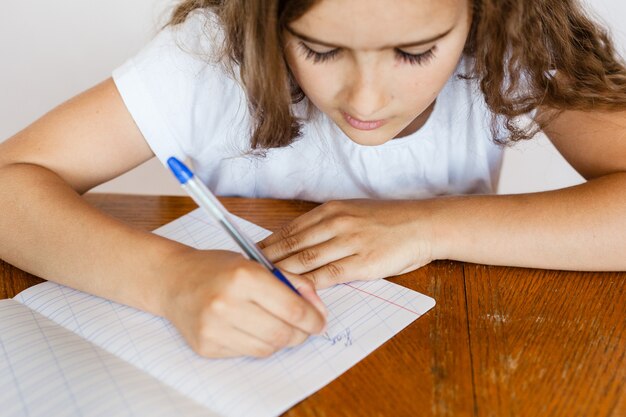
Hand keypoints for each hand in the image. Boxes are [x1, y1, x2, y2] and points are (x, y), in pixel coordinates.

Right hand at [160, 248, 326, 357]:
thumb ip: (291, 282)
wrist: (173, 280)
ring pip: (268, 348)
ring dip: (280, 339)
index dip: (314, 319)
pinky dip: (257, 343)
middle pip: (283, 333)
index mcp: (243, 276)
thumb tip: (318, 309)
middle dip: (301, 333)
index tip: (320, 321)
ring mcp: (213, 327)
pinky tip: (250, 327)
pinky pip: (247, 352)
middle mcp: (226, 302)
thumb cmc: (217, 268)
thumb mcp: (256, 263)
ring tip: (276, 324)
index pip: (293, 309)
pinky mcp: (206, 346)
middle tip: (305, 328)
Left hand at [258, 200, 434, 287]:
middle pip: (292, 243)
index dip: (268, 244)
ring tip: (262, 284)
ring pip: (305, 259)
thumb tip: (298, 242)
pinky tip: (294, 291)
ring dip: (281, 272)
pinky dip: (308, 284)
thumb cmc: (388, 221)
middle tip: (246, 272)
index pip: (290, 229)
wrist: (423, 224)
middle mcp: (336, 222)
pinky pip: (328, 274)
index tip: (250, 255)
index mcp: (331, 210)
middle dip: (267, 259)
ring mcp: (349, 242)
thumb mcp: (353, 212)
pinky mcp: (362, 262)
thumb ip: (326, 225)